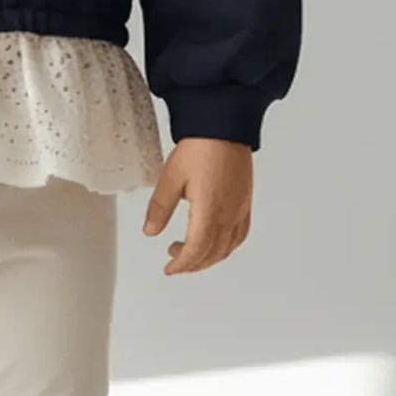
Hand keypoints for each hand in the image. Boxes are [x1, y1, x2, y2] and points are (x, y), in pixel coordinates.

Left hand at [142, 138, 252, 274]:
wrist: (224, 126)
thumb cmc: (200, 147)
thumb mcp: (170, 178)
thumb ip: (159, 208)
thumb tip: (150, 231)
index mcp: (209, 211)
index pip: (196, 250)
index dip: (182, 264)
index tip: (169, 269)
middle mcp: (229, 214)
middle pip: (212, 253)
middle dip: (192, 264)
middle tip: (174, 262)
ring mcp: (240, 209)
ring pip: (228, 247)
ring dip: (209, 257)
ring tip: (189, 252)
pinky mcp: (245, 201)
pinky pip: (240, 234)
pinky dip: (226, 246)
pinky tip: (215, 242)